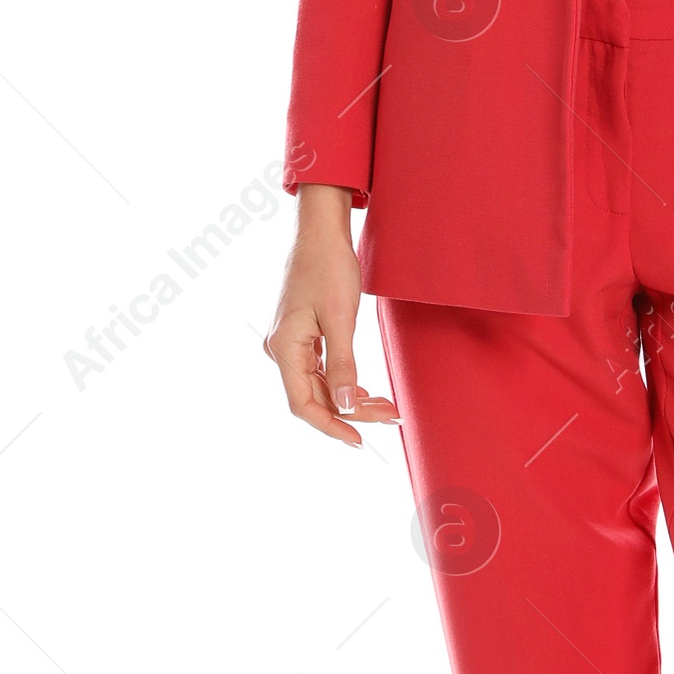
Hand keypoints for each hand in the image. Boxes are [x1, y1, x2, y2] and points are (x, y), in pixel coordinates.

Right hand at [264, 185, 400, 447]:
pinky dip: (345, 382)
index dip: (332, 426)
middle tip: (391, 417)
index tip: (361, 440)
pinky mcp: (302, 336)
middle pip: (315, 397)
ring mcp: (290, 344)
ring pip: (321, 385)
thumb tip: (347, 405)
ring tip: (387, 407)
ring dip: (352, 398)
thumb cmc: (329, 267)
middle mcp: (281, 351)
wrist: (321, 232)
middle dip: (353, 412)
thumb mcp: (341, 318)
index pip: (303, 405)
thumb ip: (344, 365)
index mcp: (284, 349)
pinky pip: (321, 370)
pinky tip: (366, 390)